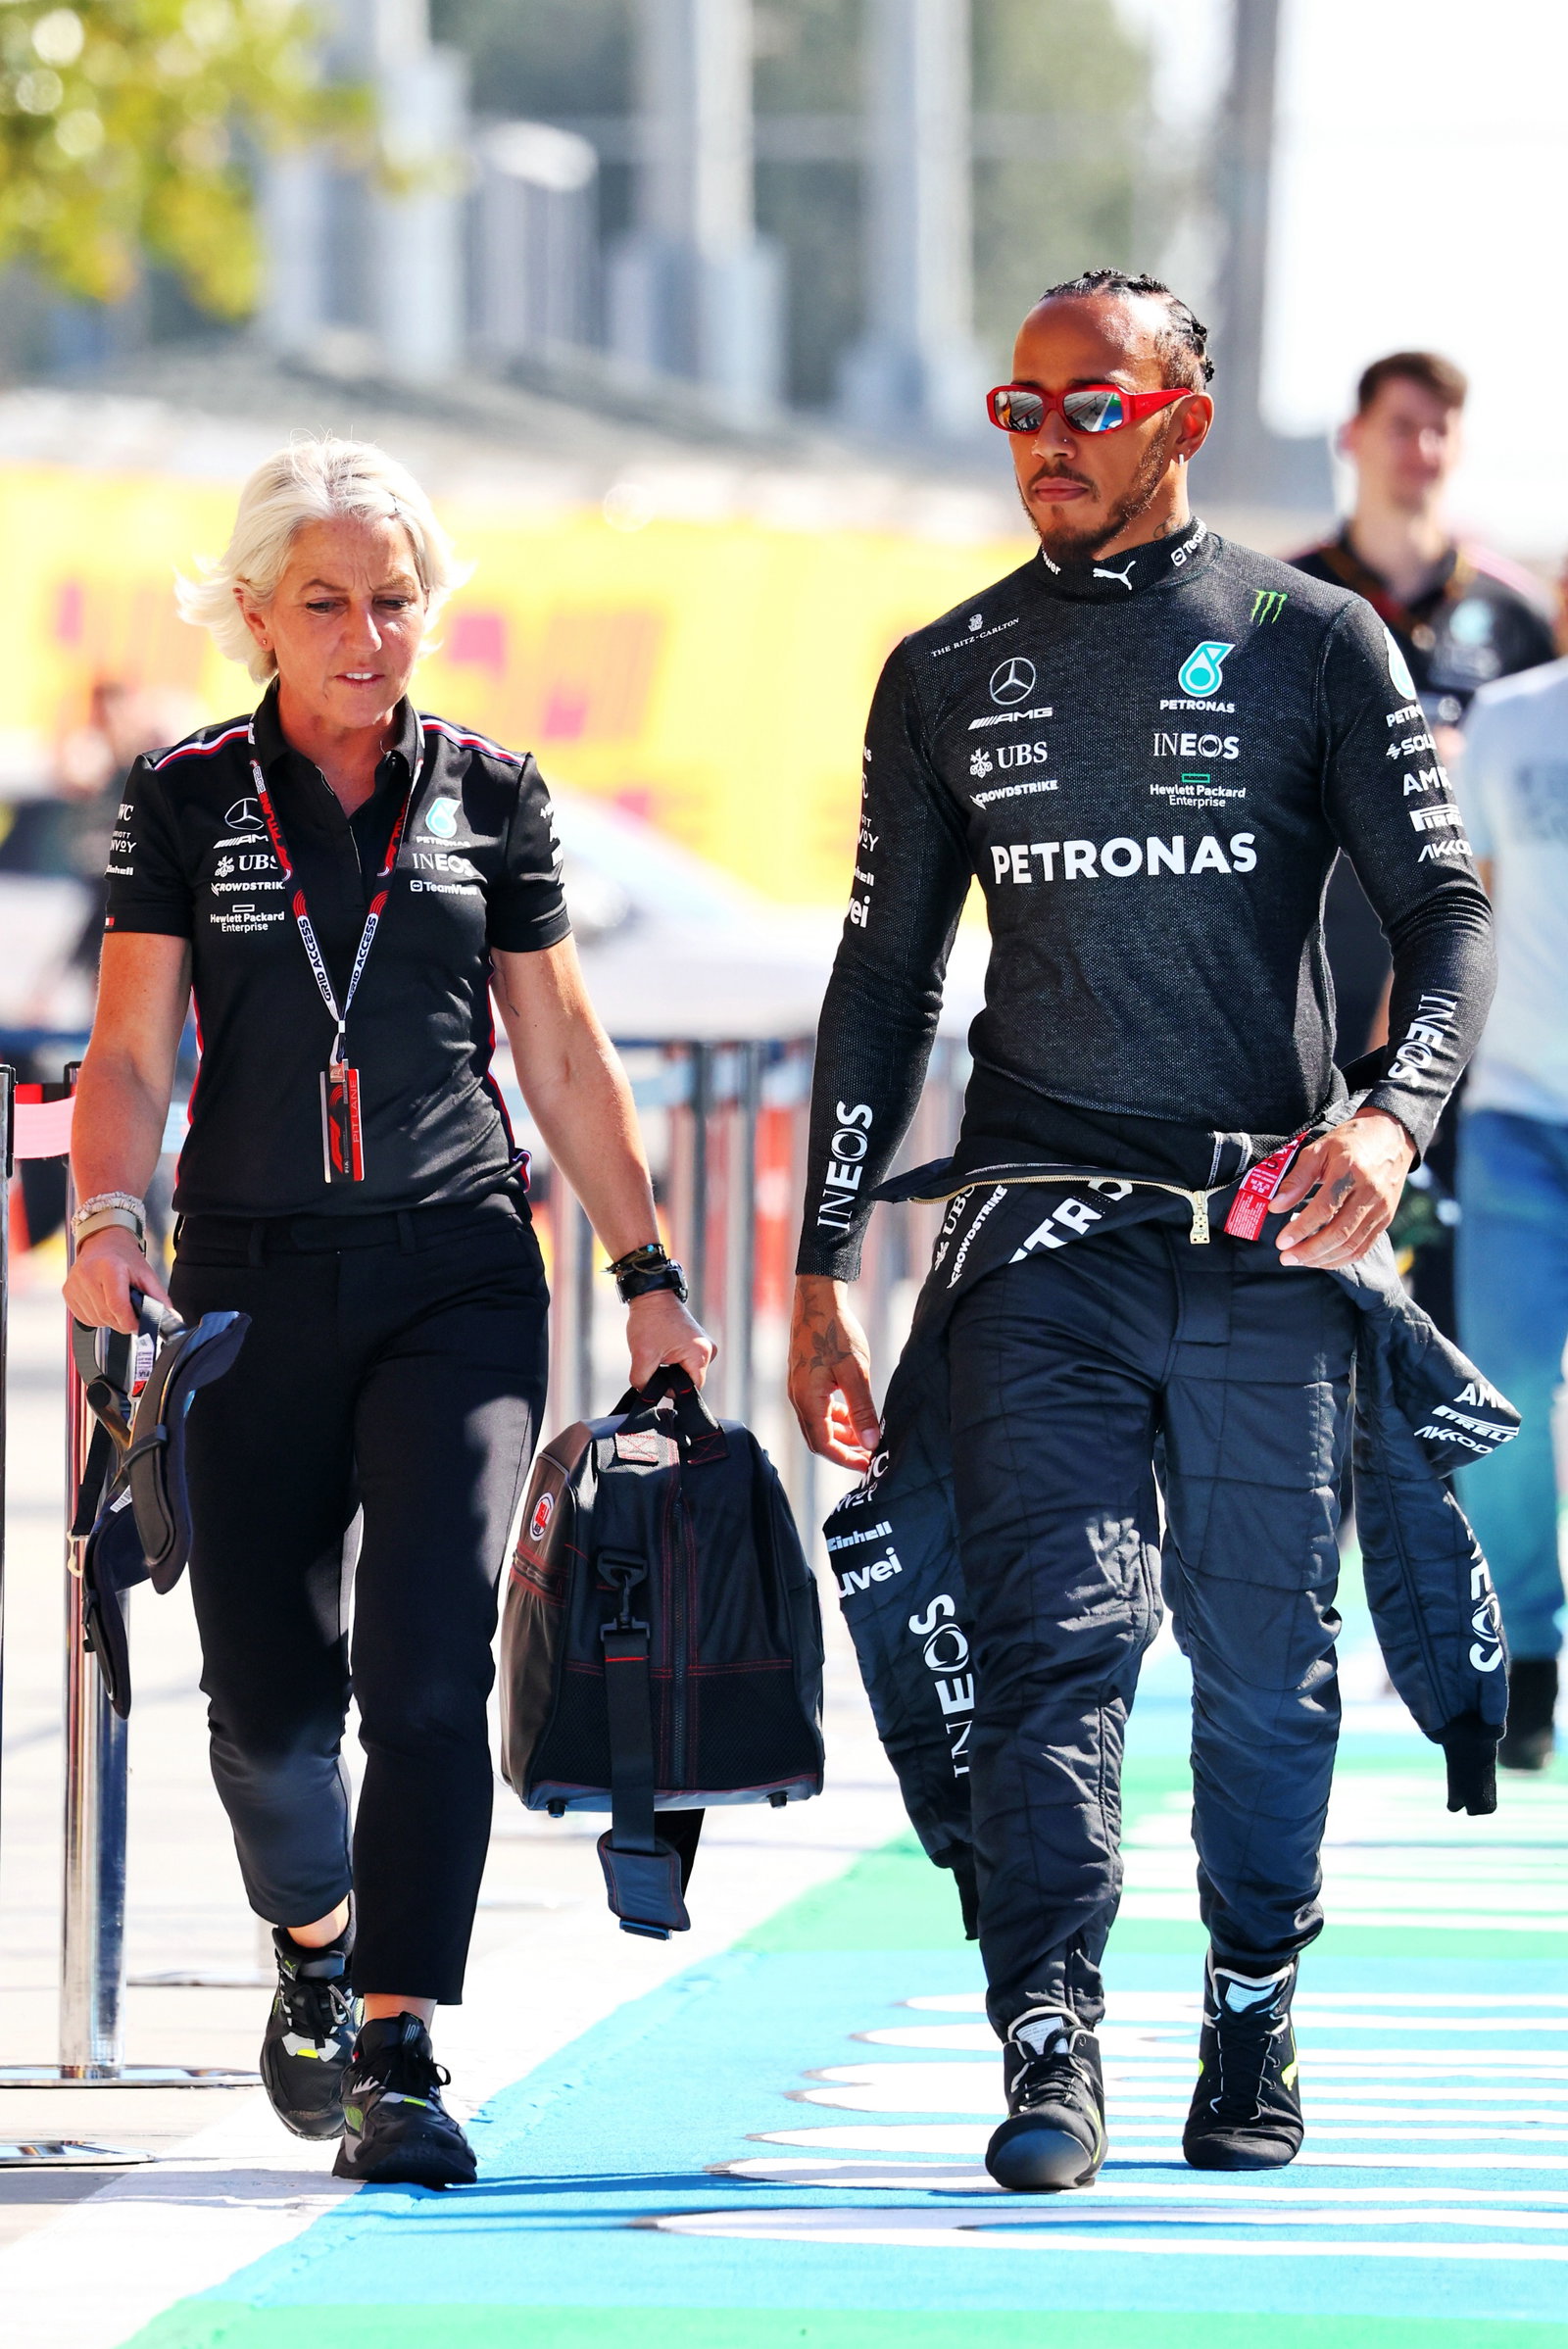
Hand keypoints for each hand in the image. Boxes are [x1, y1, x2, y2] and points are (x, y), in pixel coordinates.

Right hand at [62, 1227, 171, 1333]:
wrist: (104, 1242)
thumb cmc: (124, 1257)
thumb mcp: (146, 1273)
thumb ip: (158, 1297)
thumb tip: (170, 1318)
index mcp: (109, 1268)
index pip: (118, 1306)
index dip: (131, 1322)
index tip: (139, 1326)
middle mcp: (88, 1275)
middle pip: (107, 1316)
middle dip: (122, 1322)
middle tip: (131, 1316)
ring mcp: (74, 1284)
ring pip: (96, 1320)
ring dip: (110, 1320)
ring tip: (117, 1305)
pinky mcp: (67, 1292)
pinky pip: (84, 1318)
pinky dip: (97, 1318)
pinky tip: (103, 1304)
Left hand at [626, 1288, 714, 1389]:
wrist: (652, 1296)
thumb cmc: (649, 1321)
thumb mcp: (641, 1356)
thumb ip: (643, 1382)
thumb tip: (647, 1394)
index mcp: (701, 1354)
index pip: (692, 1388)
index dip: (672, 1390)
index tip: (657, 1379)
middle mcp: (709, 1350)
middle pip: (691, 1380)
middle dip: (672, 1378)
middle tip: (655, 1365)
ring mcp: (706, 1345)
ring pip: (689, 1371)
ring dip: (673, 1369)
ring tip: (659, 1355)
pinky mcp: (699, 1341)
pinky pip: (689, 1361)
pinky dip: (676, 1361)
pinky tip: (664, 1351)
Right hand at [788, 1275, 879, 1468]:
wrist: (817, 1300)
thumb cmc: (835, 1332)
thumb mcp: (854, 1372)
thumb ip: (862, 1410)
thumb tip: (871, 1441)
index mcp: (807, 1400)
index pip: (824, 1445)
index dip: (846, 1460)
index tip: (868, 1465)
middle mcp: (799, 1399)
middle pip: (819, 1439)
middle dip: (845, 1451)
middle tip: (870, 1457)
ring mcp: (800, 1389)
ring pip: (820, 1425)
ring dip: (842, 1435)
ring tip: (867, 1438)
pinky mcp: (805, 1380)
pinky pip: (820, 1409)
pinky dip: (837, 1419)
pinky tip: (855, 1416)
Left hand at [1273, 1108, 1415, 1270]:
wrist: (1392, 1136)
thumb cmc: (1350, 1141)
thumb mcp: (1319, 1149)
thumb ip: (1297, 1178)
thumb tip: (1276, 1207)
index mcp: (1351, 1171)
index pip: (1324, 1208)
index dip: (1301, 1229)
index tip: (1281, 1242)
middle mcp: (1370, 1192)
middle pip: (1340, 1233)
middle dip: (1310, 1251)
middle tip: (1286, 1257)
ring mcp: (1381, 1208)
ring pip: (1352, 1245)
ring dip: (1324, 1258)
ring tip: (1300, 1260)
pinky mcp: (1386, 1218)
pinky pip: (1364, 1247)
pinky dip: (1342, 1259)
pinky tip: (1322, 1259)